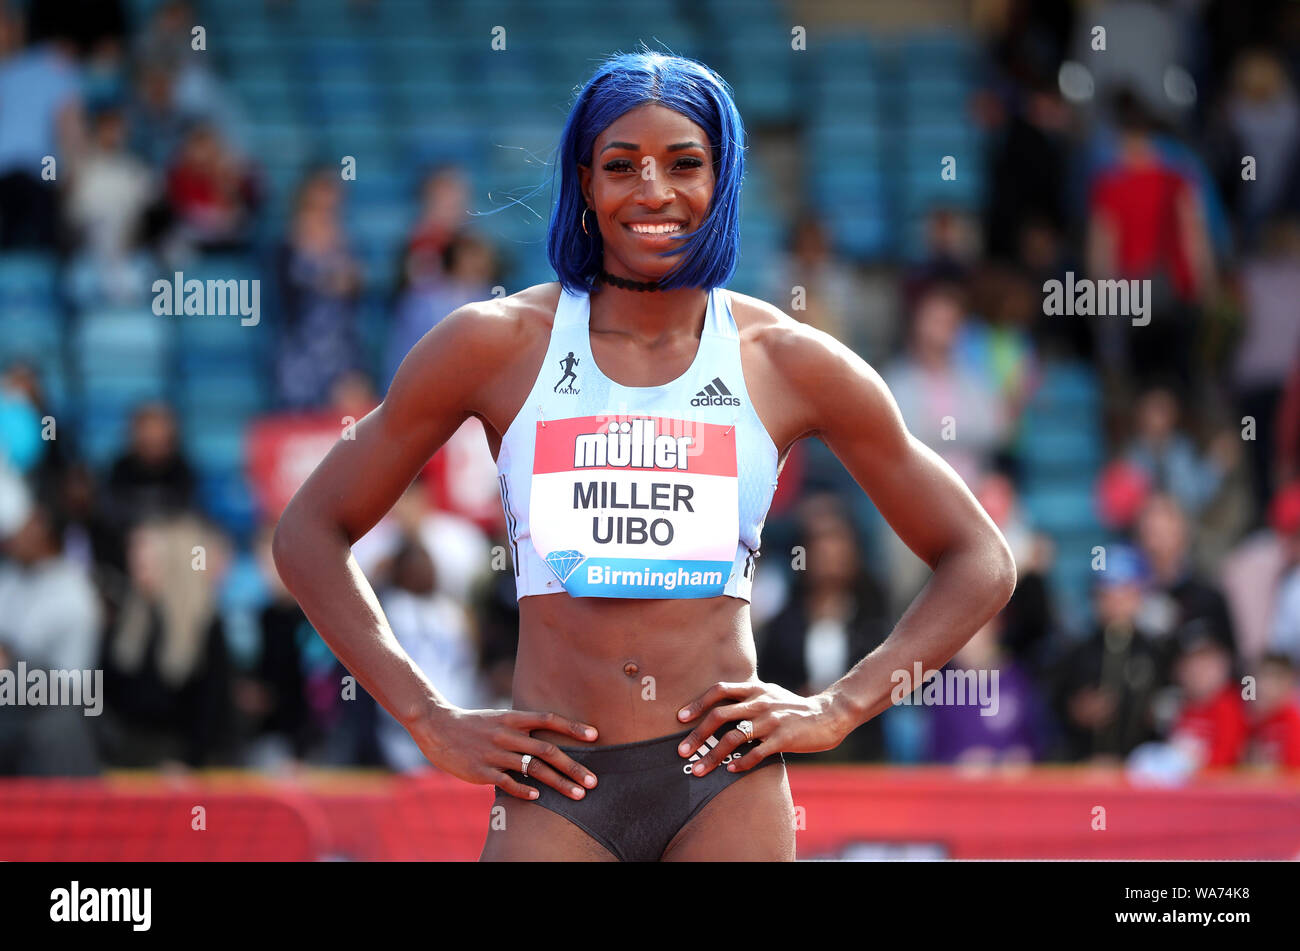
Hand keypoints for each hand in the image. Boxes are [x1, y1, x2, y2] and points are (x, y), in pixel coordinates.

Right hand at [408, 706, 599, 801]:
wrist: (437, 727)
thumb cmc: (473, 725)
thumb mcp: (499, 718)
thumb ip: (523, 728)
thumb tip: (548, 739)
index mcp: (513, 718)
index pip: (549, 719)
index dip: (573, 727)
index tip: (595, 736)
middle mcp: (507, 734)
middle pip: (547, 750)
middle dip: (573, 766)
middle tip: (594, 780)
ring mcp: (494, 753)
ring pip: (533, 769)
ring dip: (558, 783)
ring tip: (578, 794)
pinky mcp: (481, 771)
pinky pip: (507, 783)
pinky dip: (524, 791)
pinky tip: (539, 799)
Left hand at [674, 681, 853, 775]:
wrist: (829, 714)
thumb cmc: (793, 707)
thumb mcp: (769, 693)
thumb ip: (747, 697)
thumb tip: (719, 707)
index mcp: (754, 689)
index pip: (719, 690)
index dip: (697, 703)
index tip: (680, 718)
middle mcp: (759, 702)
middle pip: (719, 716)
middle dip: (697, 735)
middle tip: (681, 751)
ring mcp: (771, 720)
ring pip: (733, 738)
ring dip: (712, 756)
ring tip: (699, 771)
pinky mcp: (783, 738)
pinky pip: (756, 753)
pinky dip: (740, 764)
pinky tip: (730, 772)